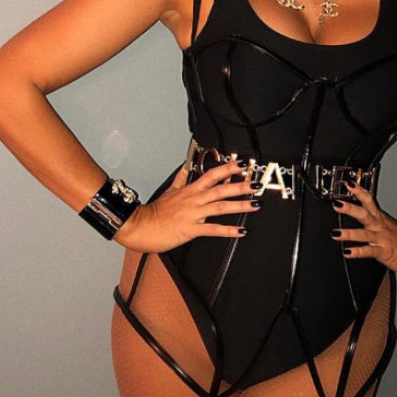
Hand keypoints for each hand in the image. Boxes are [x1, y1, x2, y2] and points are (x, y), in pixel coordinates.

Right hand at [114, 159, 260, 252]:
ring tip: (255, 204)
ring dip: (240, 205)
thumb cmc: (154, 212)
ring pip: (220, 207)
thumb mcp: (168, 191)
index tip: (242, 164)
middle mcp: (194, 200)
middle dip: (240, 186)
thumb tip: (184, 167)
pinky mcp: (191, 229)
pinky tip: (241, 231)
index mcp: (190, 190)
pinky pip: (213, 229)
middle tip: (255, 183)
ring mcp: (193, 214)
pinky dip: (228, 230)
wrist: (140, 226)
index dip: (228, 169)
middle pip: (221, 189)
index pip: (212, 175)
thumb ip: (179, 179)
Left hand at [332, 181, 396, 273]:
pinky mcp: (383, 252)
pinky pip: (369, 251)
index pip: (368, 200)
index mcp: (379, 217)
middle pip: (364, 214)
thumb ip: (371, 215)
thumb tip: (357, 206)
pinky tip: (347, 252)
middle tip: (337, 204)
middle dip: (350, 208)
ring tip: (335, 233)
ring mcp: (381, 239)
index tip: (348, 183)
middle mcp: (379, 226)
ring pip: (364, 234)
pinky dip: (357, 252)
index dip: (358, 191)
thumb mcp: (385, 223)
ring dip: (349, 233)